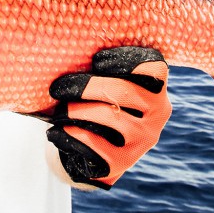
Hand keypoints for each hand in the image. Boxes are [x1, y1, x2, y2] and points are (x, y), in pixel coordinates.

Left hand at [46, 47, 170, 188]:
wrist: (97, 150)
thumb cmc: (99, 102)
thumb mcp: (108, 82)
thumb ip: (102, 69)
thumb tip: (71, 50)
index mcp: (157, 89)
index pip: (154, 68)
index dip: (124, 60)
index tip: (96, 60)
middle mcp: (158, 114)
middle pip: (124, 91)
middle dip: (86, 87)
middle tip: (57, 87)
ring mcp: (144, 139)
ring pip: (109, 117)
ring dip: (77, 110)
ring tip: (58, 110)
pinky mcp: (124, 162)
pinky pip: (94, 144)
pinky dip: (70, 136)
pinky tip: (55, 132)